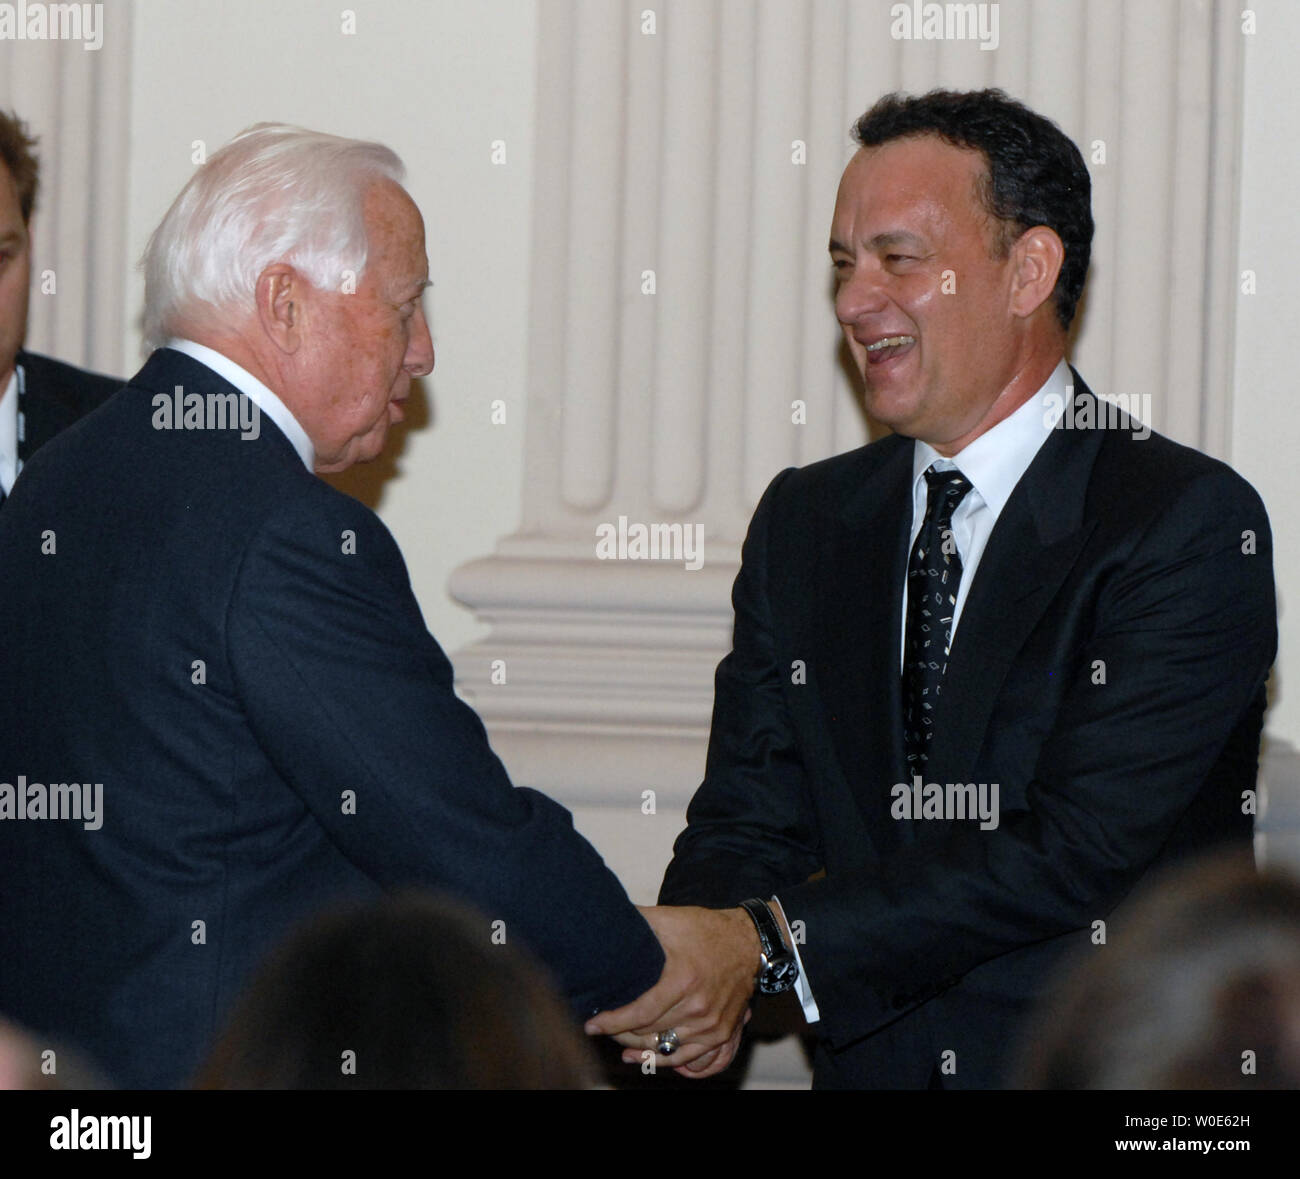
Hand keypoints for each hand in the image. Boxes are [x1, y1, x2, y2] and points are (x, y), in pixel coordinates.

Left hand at [584, 905, 758, 1077]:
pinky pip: (689, 1058)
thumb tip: (605, 917)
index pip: (640, 1013)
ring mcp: (712, 1024)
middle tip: (602, 1029)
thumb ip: (637, 920)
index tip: (592, 1025)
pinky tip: (646, 1056)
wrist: (749, 941)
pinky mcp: (722, 1032)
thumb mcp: (670, 919)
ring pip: (666, 1049)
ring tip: (618, 1043)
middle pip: (649, 1033)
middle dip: (620, 1034)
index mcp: (683, 980)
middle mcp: (699, 1008)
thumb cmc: (706, 929)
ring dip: (639, 1048)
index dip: (612, 1022)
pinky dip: (665, 1060)